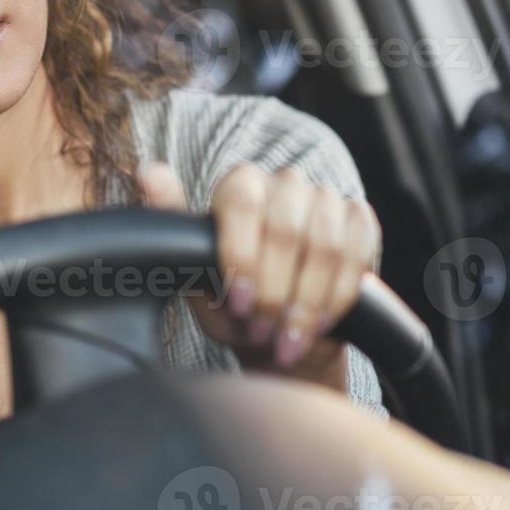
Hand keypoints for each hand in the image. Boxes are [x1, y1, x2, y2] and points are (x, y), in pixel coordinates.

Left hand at [138, 160, 380, 378]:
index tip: (238, 305)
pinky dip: (338, 295)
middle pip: (285, 227)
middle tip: (261, 330)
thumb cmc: (231, 305)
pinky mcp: (359, 220)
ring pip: (324, 243)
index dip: (242, 257)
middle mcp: (283, 182)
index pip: (241, 202)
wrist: (280, 336)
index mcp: (239, 186)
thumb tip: (150, 171)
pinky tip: (320, 322)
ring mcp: (325, 198)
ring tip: (287, 337)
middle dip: (274, 291)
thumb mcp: (194, 276)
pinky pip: (358, 252)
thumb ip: (171, 223)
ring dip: (307, 300)